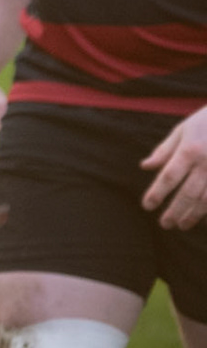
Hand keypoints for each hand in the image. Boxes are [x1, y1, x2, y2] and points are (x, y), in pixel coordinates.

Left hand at [142, 107, 206, 228]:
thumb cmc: (206, 122)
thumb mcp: (182, 130)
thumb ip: (164, 151)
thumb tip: (145, 167)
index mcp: (189, 150)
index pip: (169, 177)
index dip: (157, 193)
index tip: (147, 206)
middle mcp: (206, 164)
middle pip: (188, 193)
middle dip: (174, 211)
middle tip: (164, 224)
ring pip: (206, 200)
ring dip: (193, 215)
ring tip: (181, 225)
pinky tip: (201, 217)